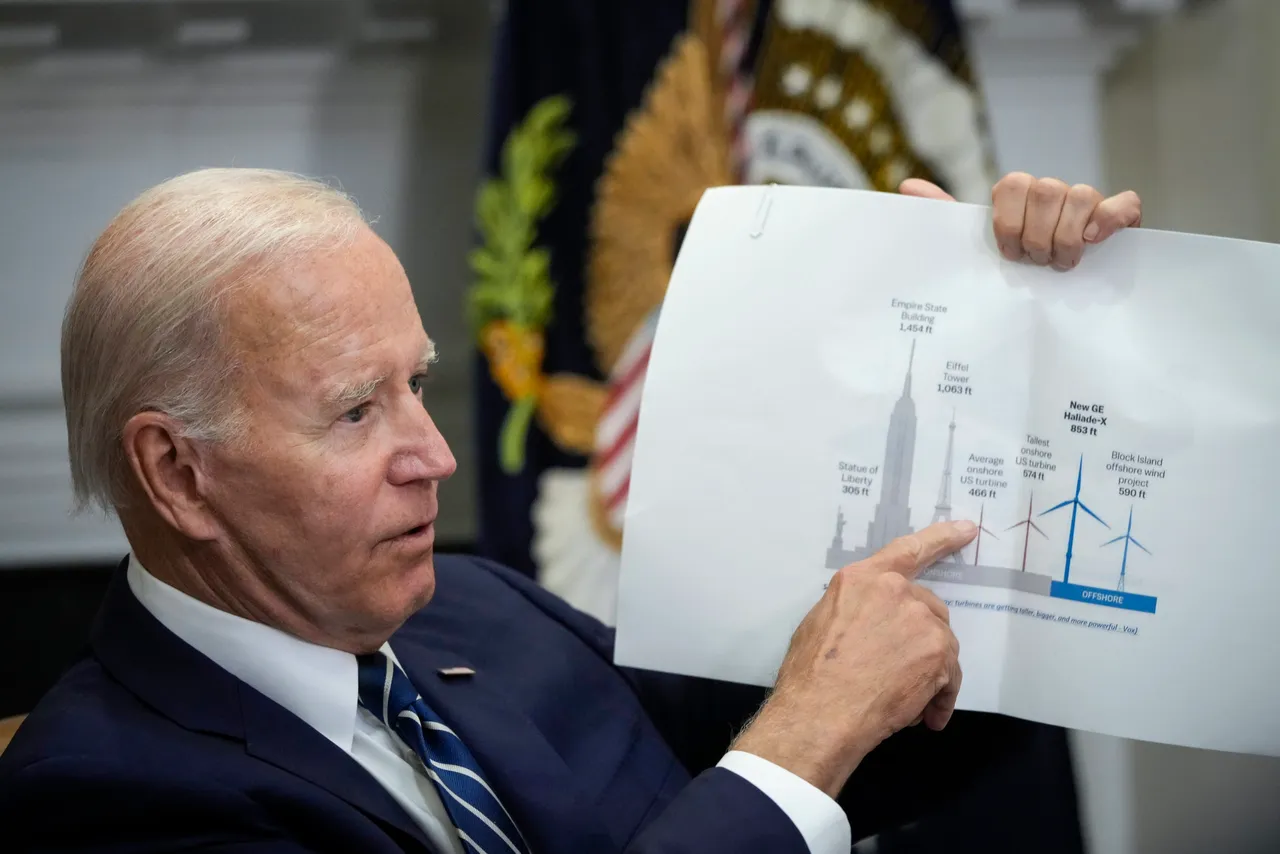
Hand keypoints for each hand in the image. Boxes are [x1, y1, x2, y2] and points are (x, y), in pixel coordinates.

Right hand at [731, 520, 976, 797]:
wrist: (820, 713)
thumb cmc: (810, 674)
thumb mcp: (820, 623)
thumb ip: (854, 608)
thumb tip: (869, 620)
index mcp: (862, 579)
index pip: (908, 550)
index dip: (941, 538)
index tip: (967, 529)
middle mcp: (895, 590)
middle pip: (928, 608)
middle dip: (920, 638)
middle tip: (901, 670)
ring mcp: (920, 619)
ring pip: (940, 643)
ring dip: (929, 671)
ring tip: (905, 701)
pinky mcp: (938, 651)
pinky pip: (949, 676)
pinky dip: (939, 697)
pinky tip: (922, 715)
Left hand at [899, 173, 1142, 270]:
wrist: (1059, 299)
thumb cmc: (1013, 271)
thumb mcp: (978, 247)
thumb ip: (947, 216)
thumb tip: (907, 187)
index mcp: (1020, 196)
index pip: (1011, 184)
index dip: (1008, 221)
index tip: (1008, 254)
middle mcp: (1054, 194)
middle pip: (1046, 189)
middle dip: (1037, 234)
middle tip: (1035, 264)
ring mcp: (1089, 203)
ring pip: (1081, 194)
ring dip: (1067, 236)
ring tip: (1061, 265)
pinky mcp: (1121, 218)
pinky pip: (1124, 203)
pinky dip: (1109, 218)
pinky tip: (1094, 240)